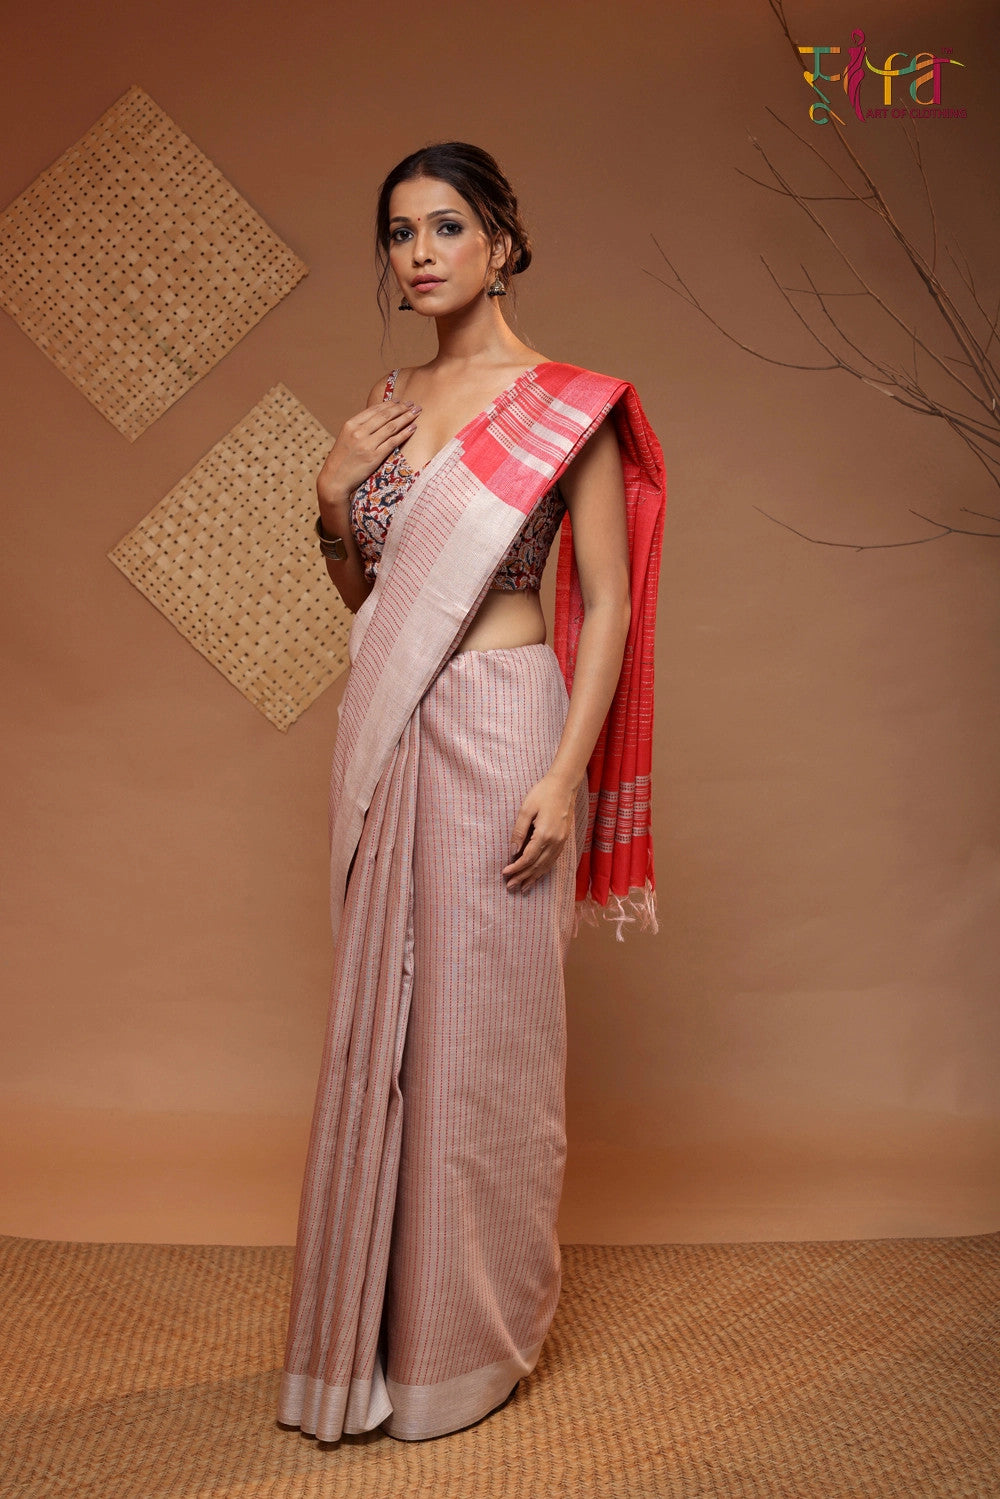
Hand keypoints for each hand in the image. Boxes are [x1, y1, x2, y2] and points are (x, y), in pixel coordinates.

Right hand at [317, 398, 421, 510]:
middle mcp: (358, 432)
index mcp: (351, 424)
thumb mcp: (346, 438)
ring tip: (417, 412)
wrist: (334, 479)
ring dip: (406, 417)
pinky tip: (413, 428)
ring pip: (391, 427)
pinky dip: (405, 433)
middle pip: (385, 416)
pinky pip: (393, 442)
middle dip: (401, 408)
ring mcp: (367, 444)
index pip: (374, 410)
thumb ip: (360, 428)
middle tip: (413, 404)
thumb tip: (377, 419)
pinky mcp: (374, 457)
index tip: (400, 401)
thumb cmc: (342, 460)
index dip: (389, 404)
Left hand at [503, 775, 576, 893]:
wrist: (564, 785)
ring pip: (546, 866)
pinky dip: (544, 870)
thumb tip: (513, 851)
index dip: (516, 868)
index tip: (504, 874)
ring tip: (523, 888)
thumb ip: (519, 831)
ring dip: (533, 878)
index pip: (528, 858)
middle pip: (537, 866)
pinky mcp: (564, 840)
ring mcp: (562, 842)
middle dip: (522, 877)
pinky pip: (553, 860)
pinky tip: (537, 875)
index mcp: (545, 835)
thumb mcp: (526, 809)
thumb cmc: (543, 793)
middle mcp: (555, 842)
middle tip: (510, 887)